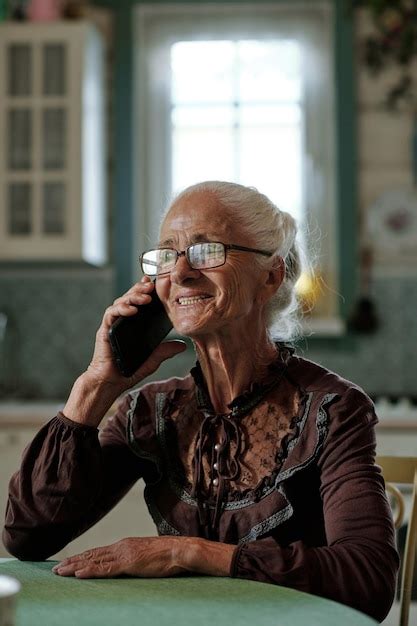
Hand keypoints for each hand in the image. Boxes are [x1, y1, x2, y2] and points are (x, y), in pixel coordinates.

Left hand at [52, 536, 184, 578]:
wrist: (180, 550)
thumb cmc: (168, 555)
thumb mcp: (147, 556)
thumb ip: (135, 558)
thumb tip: (130, 564)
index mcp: (125, 545)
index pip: (99, 552)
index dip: (82, 557)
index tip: (68, 562)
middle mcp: (121, 546)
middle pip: (92, 555)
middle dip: (73, 561)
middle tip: (56, 568)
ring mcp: (124, 554)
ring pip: (94, 561)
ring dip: (75, 566)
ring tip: (60, 571)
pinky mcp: (128, 563)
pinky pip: (105, 569)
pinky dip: (89, 571)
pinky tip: (78, 573)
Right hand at [87, 276, 185, 389]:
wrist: (110, 383)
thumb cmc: (127, 370)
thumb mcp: (152, 359)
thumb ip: (165, 351)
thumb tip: (183, 345)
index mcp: (133, 325)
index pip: (139, 302)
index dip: (145, 290)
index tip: (155, 283)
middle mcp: (122, 321)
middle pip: (130, 297)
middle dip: (140, 289)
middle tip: (151, 286)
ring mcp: (113, 324)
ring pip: (121, 302)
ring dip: (133, 297)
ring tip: (146, 297)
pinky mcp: (105, 330)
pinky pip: (111, 314)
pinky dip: (121, 309)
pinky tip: (131, 310)